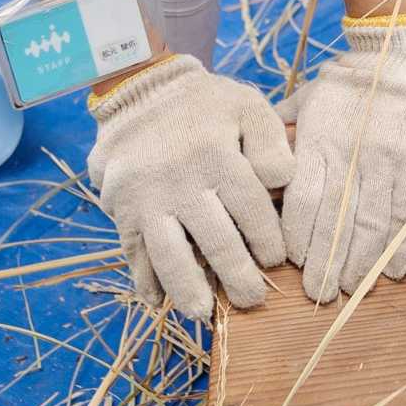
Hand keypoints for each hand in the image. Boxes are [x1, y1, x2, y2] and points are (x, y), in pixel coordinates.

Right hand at [86, 56, 293, 316]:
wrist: (138, 90)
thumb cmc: (204, 105)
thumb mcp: (246, 105)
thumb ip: (271, 140)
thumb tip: (284, 179)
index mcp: (217, 155)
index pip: (250, 209)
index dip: (267, 240)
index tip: (275, 260)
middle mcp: (181, 181)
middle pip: (215, 241)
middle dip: (237, 277)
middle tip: (252, 300)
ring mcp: (146, 198)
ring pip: (169, 254)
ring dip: (187, 290)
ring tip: (203, 314)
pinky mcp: (121, 208)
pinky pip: (132, 252)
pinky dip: (145, 279)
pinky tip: (158, 300)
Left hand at [282, 10, 405, 298]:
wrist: (400, 50)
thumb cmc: (350, 77)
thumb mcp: (307, 98)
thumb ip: (283, 131)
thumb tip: (255, 158)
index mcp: (318, 141)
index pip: (301, 200)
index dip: (297, 237)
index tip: (292, 263)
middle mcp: (348, 157)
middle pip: (333, 222)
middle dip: (324, 262)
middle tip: (317, 294)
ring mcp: (385, 163)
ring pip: (370, 225)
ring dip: (359, 263)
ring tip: (349, 289)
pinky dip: (400, 247)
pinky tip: (390, 273)